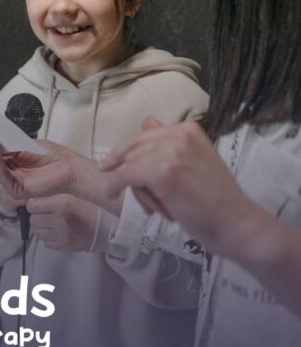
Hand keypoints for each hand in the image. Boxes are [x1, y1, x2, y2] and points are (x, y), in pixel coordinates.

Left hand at [27, 194, 98, 250]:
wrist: (107, 226)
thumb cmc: (89, 207)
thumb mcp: (71, 194)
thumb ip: (51, 195)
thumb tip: (30, 200)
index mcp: (63, 204)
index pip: (32, 207)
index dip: (33, 205)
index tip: (37, 204)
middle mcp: (62, 220)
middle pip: (33, 221)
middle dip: (37, 216)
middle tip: (45, 214)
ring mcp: (63, 235)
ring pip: (38, 233)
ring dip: (41, 228)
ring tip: (52, 222)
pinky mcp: (65, 246)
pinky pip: (46, 243)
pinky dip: (48, 237)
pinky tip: (57, 231)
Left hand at [102, 117, 260, 254]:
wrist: (238, 225)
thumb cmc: (216, 200)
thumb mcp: (193, 161)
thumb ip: (168, 143)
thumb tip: (146, 121)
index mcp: (188, 129)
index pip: (143, 136)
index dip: (125, 153)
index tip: (108, 165)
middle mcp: (179, 134)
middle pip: (134, 151)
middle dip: (133, 175)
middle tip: (149, 202)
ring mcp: (171, 151)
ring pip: (129, 165)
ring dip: (137, 190)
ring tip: (160, 209)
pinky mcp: (162, 171)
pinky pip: (125, 176)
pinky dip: (115, 185)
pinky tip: (111, 194)